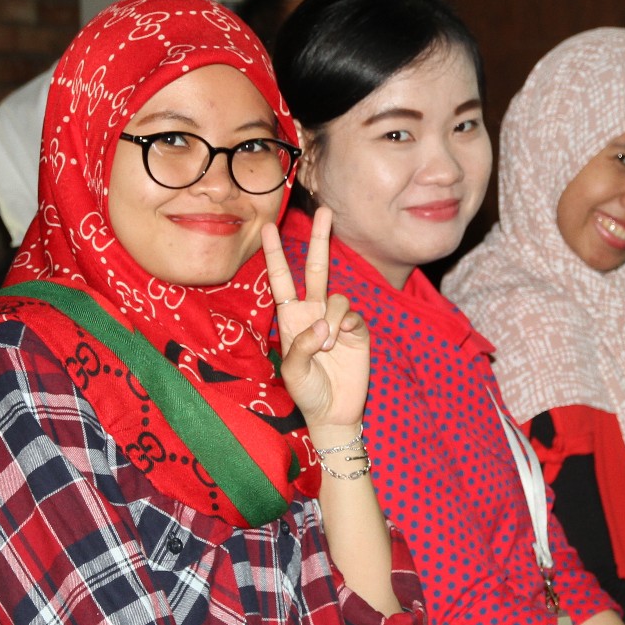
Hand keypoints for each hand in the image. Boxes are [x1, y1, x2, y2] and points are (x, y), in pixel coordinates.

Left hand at [261, 209, 370, 430]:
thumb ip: (301, 346)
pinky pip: (351, 314)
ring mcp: (337, 320)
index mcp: (291, 318)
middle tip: (324, 211)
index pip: (282, 279)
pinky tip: (339, 343)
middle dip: (320, 239)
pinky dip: (344, 325)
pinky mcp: (358, 329)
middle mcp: (313, 312)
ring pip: (336, 296)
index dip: (275, 253)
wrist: (334, 412)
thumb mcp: (292, 372)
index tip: (267, 227)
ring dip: (330, 318)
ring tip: (326, 346)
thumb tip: (322, 325)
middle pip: (317, 267)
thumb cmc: (307, 393)